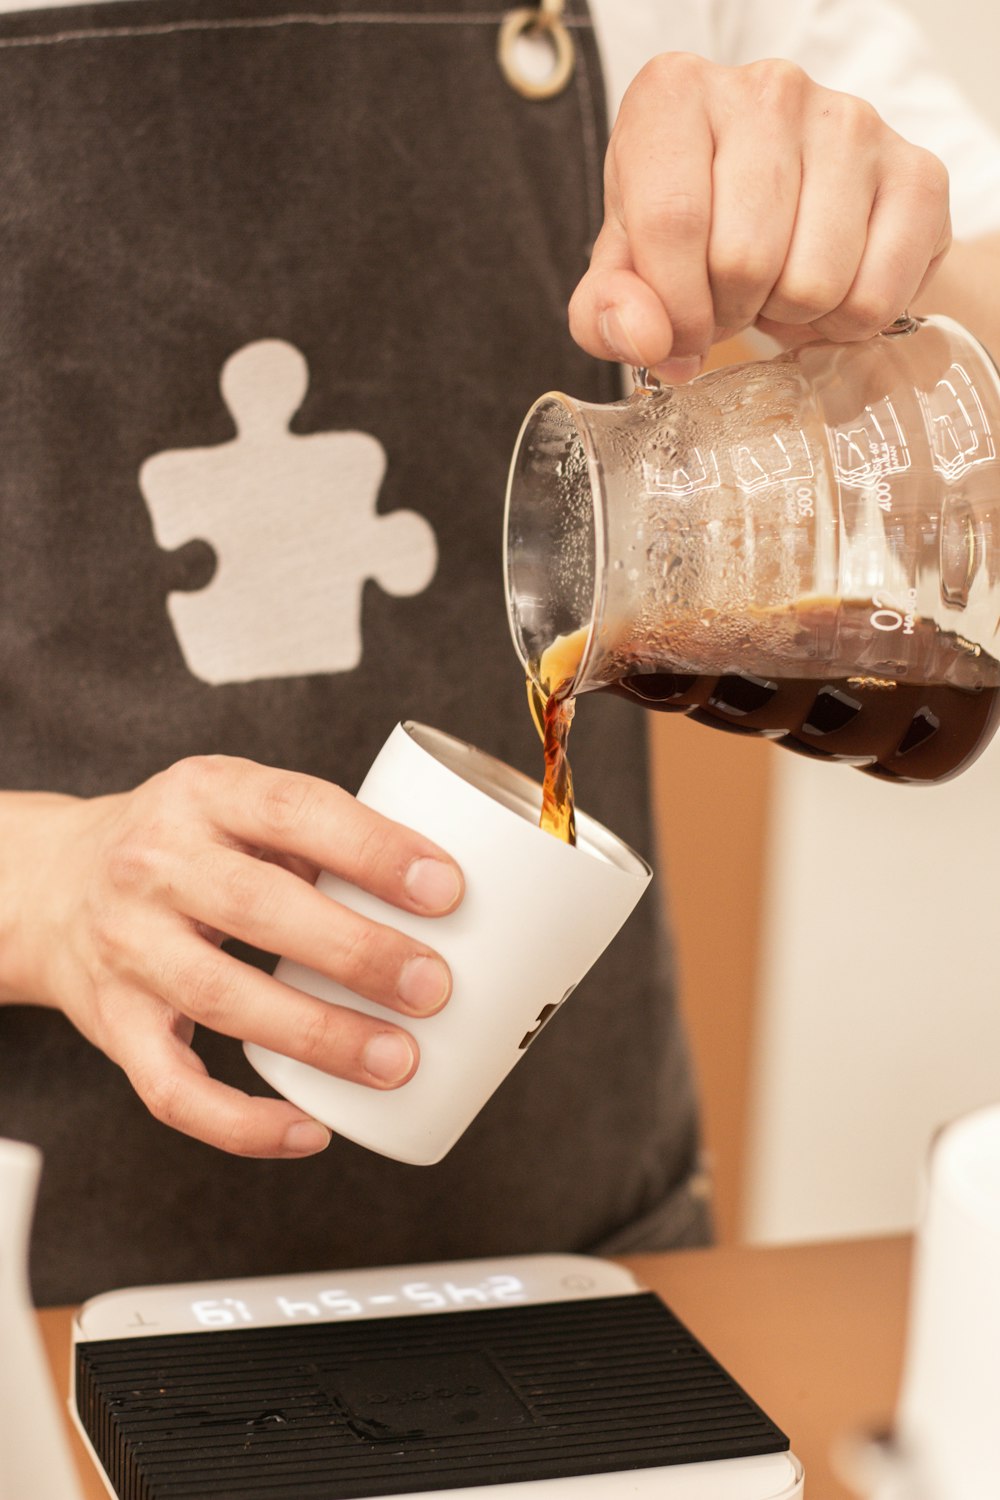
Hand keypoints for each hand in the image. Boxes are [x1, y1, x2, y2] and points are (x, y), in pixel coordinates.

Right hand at [10, 757, 462, 1156]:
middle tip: (433, 987)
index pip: (293, 810)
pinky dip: (241, 1123)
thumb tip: (444, 894)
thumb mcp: (237, 804)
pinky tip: (309, 1130)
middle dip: (356, 952)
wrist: (51, 886)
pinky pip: (172, 1088)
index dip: (373, 849)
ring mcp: (128, 947)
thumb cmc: (182, 845)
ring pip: (222, 998)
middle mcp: (155, 865)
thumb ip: (319, 836)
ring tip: (397, 1060)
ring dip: (320, 1035)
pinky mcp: (113, 1025)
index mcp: (204, 794)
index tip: (446, 889)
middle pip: (258, 907)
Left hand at [569, 53, 951, 380]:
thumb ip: (607, 309)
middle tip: (734, 298)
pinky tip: (829, 290)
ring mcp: (851, 122)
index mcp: (674, 95)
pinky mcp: (917, 172)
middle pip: (745, 259)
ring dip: (790, 318)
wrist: (789, 201)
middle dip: (732, 311)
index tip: (679, 331)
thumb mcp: (627, 265)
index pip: (670, 221)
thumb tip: (646, 339)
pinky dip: (845, 324)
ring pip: (813, 284)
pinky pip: (875, 299)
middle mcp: (768, 90)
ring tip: (779, 286)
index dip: (674, 308)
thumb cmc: (694, 226)